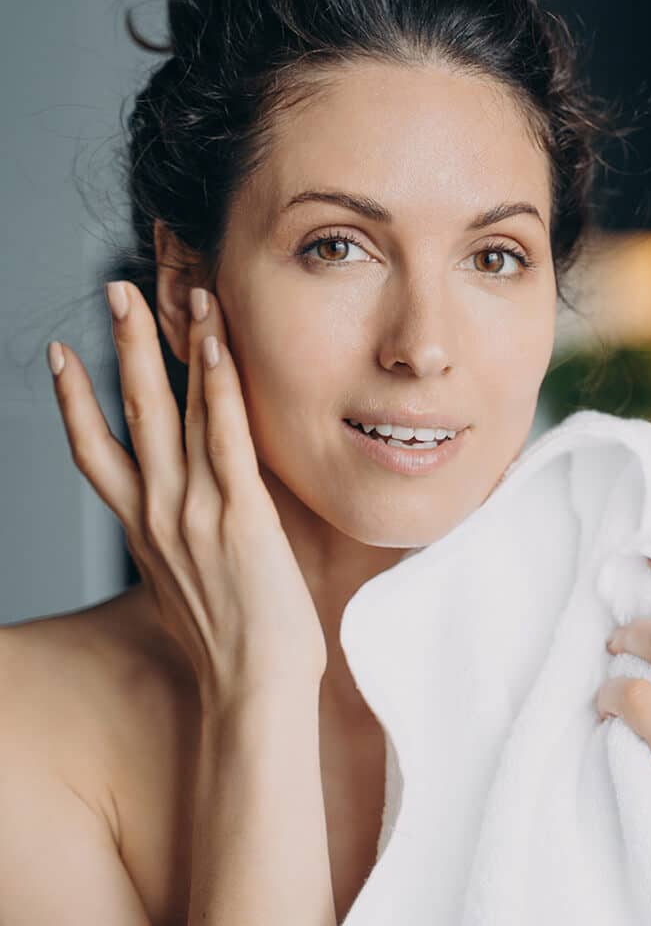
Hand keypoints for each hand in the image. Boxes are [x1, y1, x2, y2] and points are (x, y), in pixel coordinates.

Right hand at [49, 278, 326, 708]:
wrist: (252, 696)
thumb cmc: (230, 650)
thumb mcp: (184, 591)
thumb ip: (179, 548)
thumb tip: (191, 526)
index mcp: (142, 532)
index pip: (95, 453)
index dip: (74, 400)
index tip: (62, 356)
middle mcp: (158, 514)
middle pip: (130, 413)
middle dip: (122, 347)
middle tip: (115, 290)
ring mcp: (195, 512)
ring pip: (174, 412)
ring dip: (172, 346)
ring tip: (169, 292)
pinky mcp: (240, 517)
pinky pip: (225, 437)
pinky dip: (217, 387)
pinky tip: (216, 343)